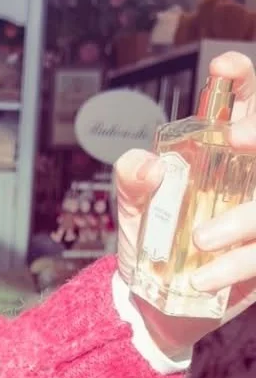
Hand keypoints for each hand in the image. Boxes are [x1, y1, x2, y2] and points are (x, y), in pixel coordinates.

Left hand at [116, 51, 255, 357]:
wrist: (154, 307)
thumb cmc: (150, 248)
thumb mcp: (134, 213)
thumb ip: (132, 181)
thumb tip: (147, 163)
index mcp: (225, 156)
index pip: (248, 103)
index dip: (244, 82)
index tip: (224, 69)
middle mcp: (251, 180)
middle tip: (234, 137)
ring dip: (244, 217)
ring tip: (200, 242)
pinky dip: (236, 264)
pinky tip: (203, 279)